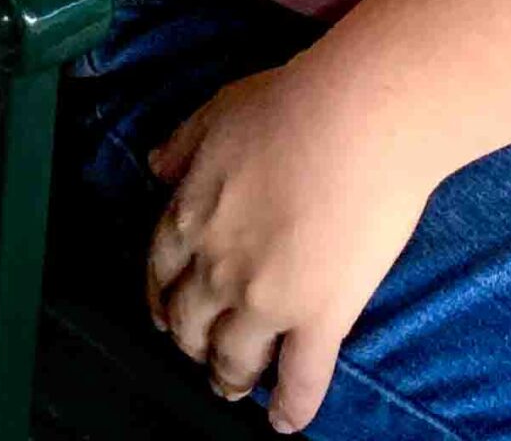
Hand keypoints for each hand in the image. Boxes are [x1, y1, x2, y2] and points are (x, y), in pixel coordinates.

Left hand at [143, 63, 436, 433]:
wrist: (356, 119)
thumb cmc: (290, 103)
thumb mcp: (217, 111)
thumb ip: (182, 145)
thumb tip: (154, 166)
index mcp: (189, 213)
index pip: (159, 271)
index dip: (161, 299)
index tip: (165, 314)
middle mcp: (216, 266)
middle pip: (189, 322)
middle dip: (191, 344)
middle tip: (200, 356)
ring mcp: (265, 299)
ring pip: (234, 359)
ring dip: (229, 380)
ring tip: (234, 389)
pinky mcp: (319, 320)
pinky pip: (300, 381)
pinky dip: (291, 410)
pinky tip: (286, 424)